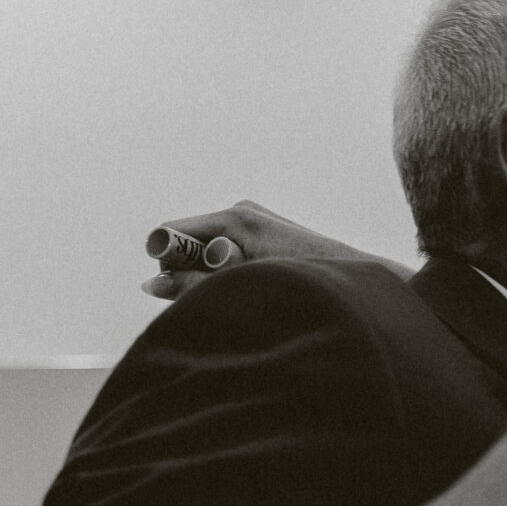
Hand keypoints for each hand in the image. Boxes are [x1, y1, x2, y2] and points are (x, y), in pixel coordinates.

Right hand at [141, 201, 410, 298]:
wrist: (357, 282)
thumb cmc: (302, 285)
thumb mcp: (240, 288)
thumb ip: (193, 286)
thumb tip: (149, 284)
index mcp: (236, 218)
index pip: (170, 233)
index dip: (167, 263)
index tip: (178, 287)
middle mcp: (242, 213)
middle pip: (187, 244)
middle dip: (189, 273)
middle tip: (223, 292)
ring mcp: (254, 222)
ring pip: (206, 253)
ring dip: (211, 278)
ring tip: (247, 291)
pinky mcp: (264, 236)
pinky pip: (226, 255)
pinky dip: (228, 275)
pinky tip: (254, 289)